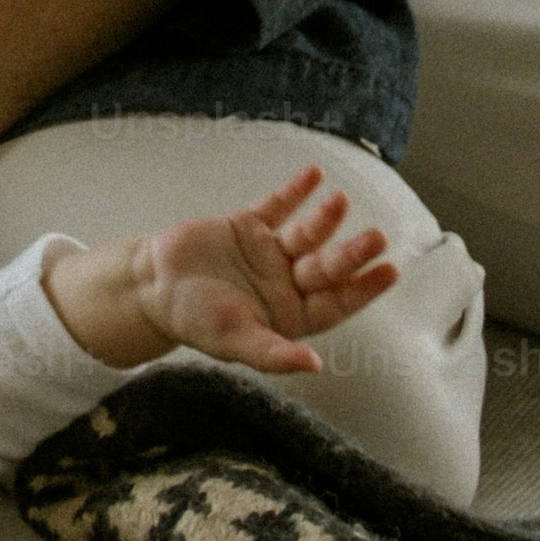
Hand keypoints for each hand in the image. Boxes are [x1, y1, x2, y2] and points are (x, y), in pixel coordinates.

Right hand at [50, 166, 399, 378]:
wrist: (149, 285)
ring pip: (306, 235)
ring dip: (324, 219)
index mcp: (289, 315)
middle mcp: (285, 283)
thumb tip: (315, 366)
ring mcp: (268, 253)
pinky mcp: (247, 227)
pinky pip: (277, 206)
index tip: (390, 272)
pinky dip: (294, 191)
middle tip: (377, 238)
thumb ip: (273, 354)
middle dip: (351, 254)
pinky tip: (313, 174)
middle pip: (326, 267)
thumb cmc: (193, 320)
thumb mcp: (234, 340)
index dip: (363, 288)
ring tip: (339, 202)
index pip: (336, 303)